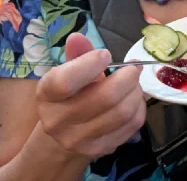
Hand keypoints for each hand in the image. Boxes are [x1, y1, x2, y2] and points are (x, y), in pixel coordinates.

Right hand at [36, 34, 147, 159]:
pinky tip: (132, 99)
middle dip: (127, 77)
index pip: (66, 81)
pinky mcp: (101, 149)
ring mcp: (80, 139)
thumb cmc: (70, 94)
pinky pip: (132, 124)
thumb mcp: (68, 72)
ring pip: (123, 112)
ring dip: (136, 92)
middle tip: (133, 69)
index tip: (105, 55)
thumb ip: (77, 54)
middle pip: (105, 98)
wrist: (65, 134)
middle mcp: (59, 121)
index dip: (90, 64)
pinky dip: (139, 107)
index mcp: (47, 95)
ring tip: (133, 83)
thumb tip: (77, 37)